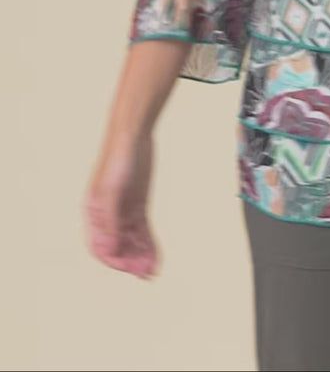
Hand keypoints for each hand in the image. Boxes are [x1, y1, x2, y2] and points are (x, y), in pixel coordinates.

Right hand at [84, 133, 159, 278]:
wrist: (133, 134)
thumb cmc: (118, 158)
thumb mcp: (112, 190)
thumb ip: (109, 219)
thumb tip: (108, 250)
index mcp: (93, 213)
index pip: (100, 247)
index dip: (114, 260)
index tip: (130, 269)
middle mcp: (107, 216)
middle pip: (118, 247)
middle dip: (131, 262)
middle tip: (148, 274)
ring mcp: (123, 211)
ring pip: (132, 242)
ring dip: (141, 257)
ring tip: (154, 271)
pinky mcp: (138, 206)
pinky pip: (143, 231)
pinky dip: (149, 245)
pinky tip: (157, 257)